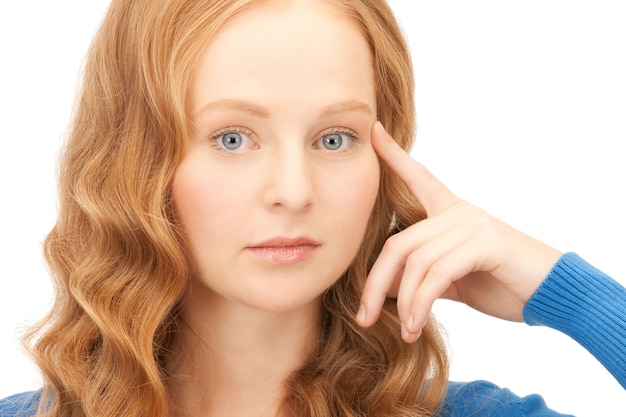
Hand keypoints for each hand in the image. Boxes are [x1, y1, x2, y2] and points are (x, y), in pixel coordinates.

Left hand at [357, 122, 561, 342]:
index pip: (418, 177)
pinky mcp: (484, 242)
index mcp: (451, 213)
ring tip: (404, 330)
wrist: (551, 294)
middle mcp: (458, 213)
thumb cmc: (502, 284)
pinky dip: (421, 303)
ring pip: (416, 260)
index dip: (394, 155)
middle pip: (399, 242)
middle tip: (364, 316)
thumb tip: (384, 290)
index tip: (373, 131)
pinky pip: (438, 273)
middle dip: (375, 283)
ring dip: (404, 302)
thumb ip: (422, 278)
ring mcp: (471, 224)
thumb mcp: (454, 281)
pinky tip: (416, 324)